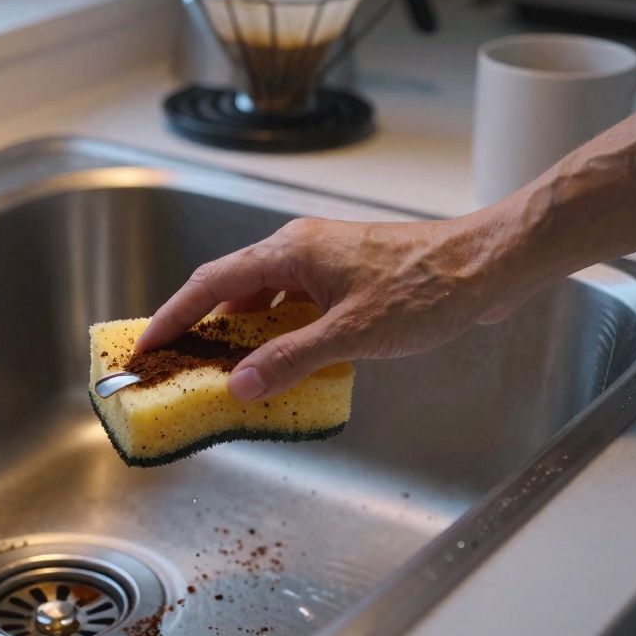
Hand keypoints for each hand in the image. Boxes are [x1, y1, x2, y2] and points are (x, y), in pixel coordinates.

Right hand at [134, 215, 537, 401]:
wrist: (488, 264)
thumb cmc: (428, 288)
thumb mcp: (352, 334)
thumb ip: (290, 360)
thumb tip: (238, 386)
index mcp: (291, 252)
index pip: (212, 282)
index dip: (175, 314)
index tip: (147, 344)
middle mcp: (301, 248)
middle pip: (233, 286)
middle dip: (202, 325)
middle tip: (177, 363)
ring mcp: (326, 260)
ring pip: (266, 296)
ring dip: (243, 332)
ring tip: (225, 370)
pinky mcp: (349, 275)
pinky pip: (295, 302)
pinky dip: (279, 331)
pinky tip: (285, 360)